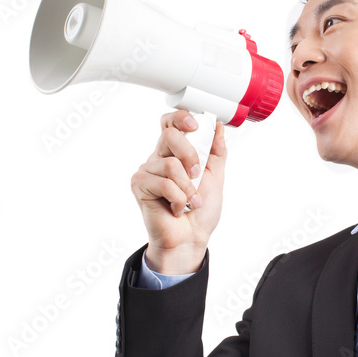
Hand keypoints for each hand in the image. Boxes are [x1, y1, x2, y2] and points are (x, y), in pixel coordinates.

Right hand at [130, 109, 226, 272]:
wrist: (190, 239)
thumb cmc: (201, 211)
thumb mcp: (215, 177)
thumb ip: (216, 151)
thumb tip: (218, 126)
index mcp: (174, 153)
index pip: (170, 124)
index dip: (180, 118)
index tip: (195, 125)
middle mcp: (158, 158)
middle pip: (169, 135)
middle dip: (191, 155)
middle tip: (197, 175)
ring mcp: (147, 171)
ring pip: (170, 164)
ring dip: (188, 188)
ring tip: (190, 202)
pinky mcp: (139, 186)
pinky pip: (163, 183)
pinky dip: (177, 198)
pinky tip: (176, 208)